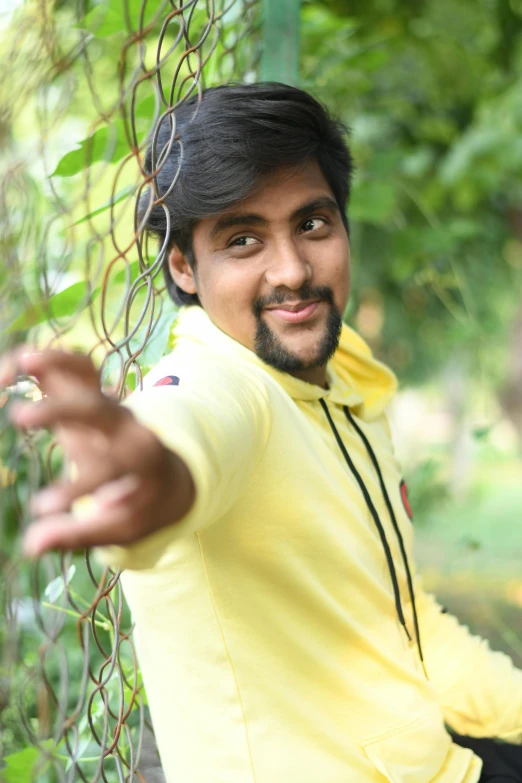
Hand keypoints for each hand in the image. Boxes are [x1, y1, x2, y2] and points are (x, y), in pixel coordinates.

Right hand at [0, 349, 194, 557]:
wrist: (168, 474)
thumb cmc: (141, 505)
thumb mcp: (119, 528)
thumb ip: (76, 534)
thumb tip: (30, 546)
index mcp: (139, 459)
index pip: (110, 466)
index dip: (77, 486)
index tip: (41, 509)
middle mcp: (125, 424)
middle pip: (96, 407)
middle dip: (60, 408)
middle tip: (18, 419)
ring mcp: (108, 403)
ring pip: (85, 370)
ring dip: (51, 363)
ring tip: (9, 370)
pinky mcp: (92, 394)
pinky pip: (71, 366)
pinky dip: (43, 360)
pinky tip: (9, 370)